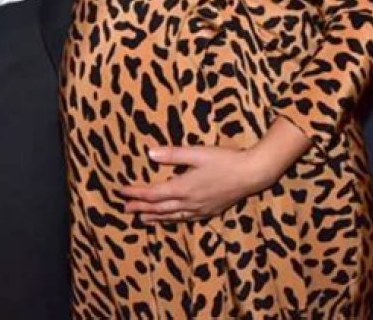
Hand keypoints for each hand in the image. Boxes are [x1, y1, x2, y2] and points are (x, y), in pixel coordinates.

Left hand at [118, 144, 266, 223]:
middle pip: (159, 208)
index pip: (153, 193)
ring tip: (142, 219)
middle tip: (124, 208)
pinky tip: (171, 219)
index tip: (120, 190)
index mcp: (184, 188)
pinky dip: (172, 219)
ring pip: (171, 216)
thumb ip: (173, 155)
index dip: (136, 193)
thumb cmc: (224, 160)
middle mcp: (189, 203)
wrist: (251, 175)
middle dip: (140, 208)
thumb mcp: (197, 153)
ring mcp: (200, 209)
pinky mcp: (210, 211)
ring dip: (154, 217)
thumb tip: (149, 153)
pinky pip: (185, 219)